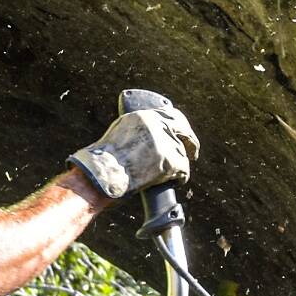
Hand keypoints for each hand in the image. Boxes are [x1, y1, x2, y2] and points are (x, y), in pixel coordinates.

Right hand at [68, 102, 198, 199]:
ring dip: (180, 163)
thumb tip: (154, 128)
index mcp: (145, 116)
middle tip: (193, 151)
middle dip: (190, 142)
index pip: (172, 115)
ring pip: (182, 152)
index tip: (185, 133)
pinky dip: (180, 176)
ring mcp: (164, 144)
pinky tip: (177, 180)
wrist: (102, 174)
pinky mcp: (168, 162)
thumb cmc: (106, 157)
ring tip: (173, 172)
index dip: (182, 126)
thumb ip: (141, 126)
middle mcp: (156, 126)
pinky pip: (183, 168)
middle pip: (183, 131)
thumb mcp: (121, 130)